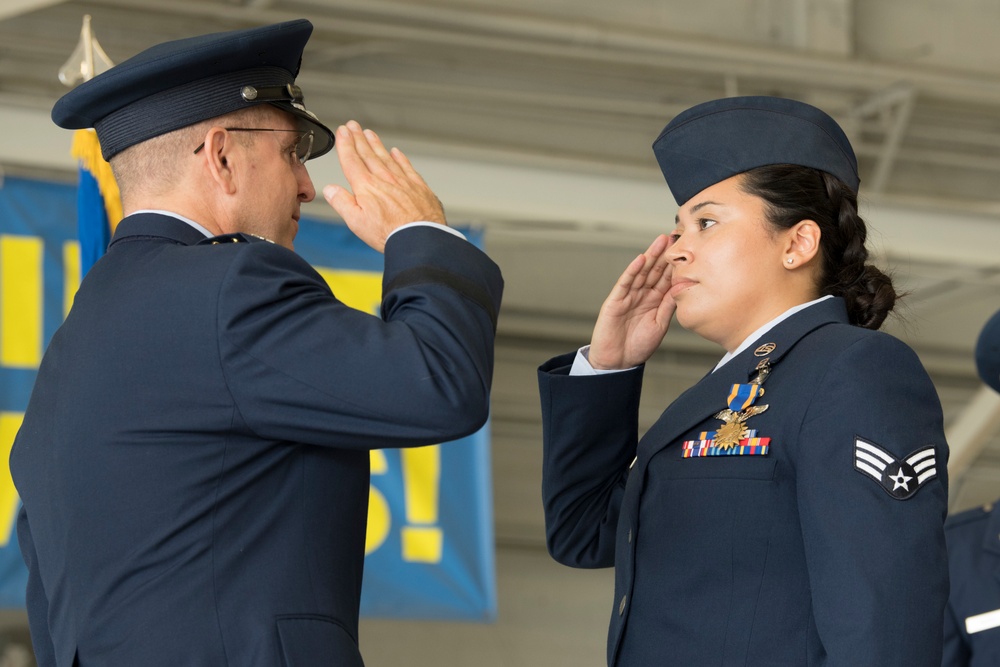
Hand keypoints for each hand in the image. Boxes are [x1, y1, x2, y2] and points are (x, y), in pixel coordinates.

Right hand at [323, 121, 445, 252]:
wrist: (420, 238)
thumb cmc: (389, 234)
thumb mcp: (356, 222)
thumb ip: (342, 203)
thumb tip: (330, 189)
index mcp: (366, 186)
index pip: (352, 160)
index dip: (345, 144)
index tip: (342, 132)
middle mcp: (384, 179)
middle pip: (368, 154)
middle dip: (358, 138)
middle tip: (353, 126)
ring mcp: (403, 181)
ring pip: (386, 157)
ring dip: (376, 144)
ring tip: (369, 133)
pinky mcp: (418, 187)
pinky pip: (407, 166)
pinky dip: (400, 158)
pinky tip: (396, 152)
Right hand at [588, 234, 675, 369]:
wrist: (617, 362)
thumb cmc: (638, 346)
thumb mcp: (660, 325)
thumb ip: (668, 306)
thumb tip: (682, 288)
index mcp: (654, 301)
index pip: (666, 278)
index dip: (676, 264)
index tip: (688, 250)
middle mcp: (641, 295)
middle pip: (654, 270)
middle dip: (665, 254)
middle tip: (676, 237)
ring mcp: (628, 296)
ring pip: (641, 272)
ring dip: (651, 256)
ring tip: (661, 241)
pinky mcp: (615, 301)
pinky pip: (625, 283)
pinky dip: (632, 271)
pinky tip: (640, 260)